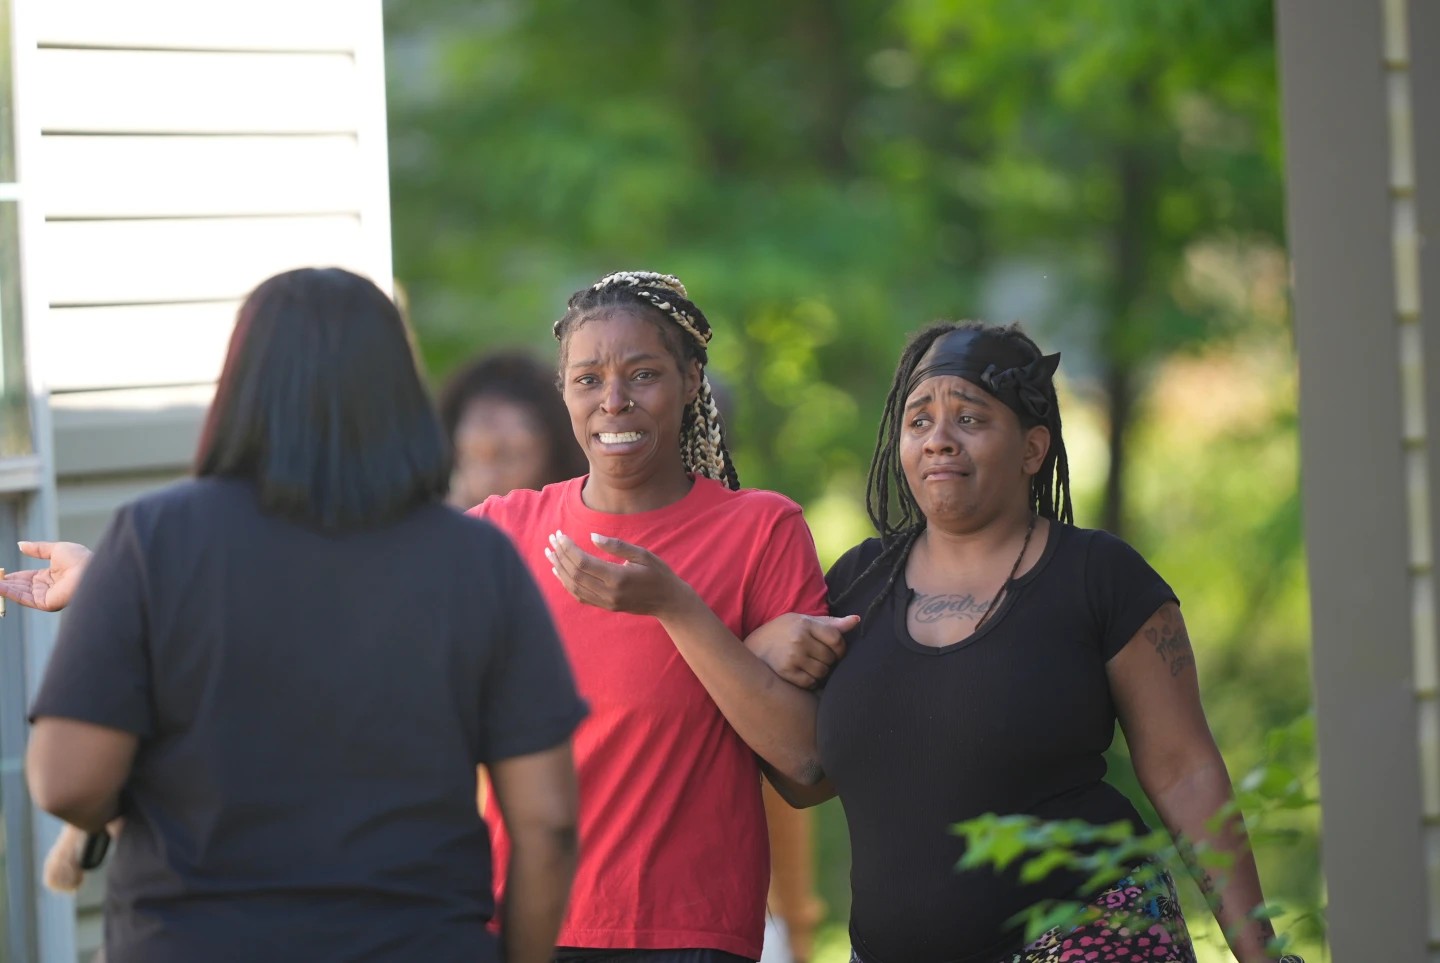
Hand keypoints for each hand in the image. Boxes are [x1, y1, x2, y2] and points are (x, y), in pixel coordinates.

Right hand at [0, 541, 92, 611]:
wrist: (91, 569)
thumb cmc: (79, 559)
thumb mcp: (55, 549)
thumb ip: (38, 549)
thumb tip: (21, 545)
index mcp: (50, 576)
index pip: (26, 577)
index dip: (12, 576)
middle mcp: (47, 587)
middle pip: (20, 586)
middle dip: (5, 583)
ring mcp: (46, 596)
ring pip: (19, 593)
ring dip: (4, 588)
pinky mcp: (46, 603)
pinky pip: (24, 598)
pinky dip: (10, 593)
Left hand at [545, 531, 689, 617]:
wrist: (669, 602)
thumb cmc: (658, 574)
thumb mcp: (643, 554)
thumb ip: (617, 546)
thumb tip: (592, 537)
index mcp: (618, 578)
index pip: (584, 563)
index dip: (569, 548)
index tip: (560, 535)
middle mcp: (609, 593)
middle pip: (575, 574)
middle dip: (561, 555)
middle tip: (552, 539)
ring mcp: (606, 602)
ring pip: (574, 586)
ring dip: (559, 569)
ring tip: (550, 553)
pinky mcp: (605, 606)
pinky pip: (580, 596)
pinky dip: (567, 583)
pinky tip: (559, 571)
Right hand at [745, 612, 858, 688]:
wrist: (753, 647)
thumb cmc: (784, 632)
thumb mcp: (804, 621)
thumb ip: (830, 624)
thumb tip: (857, 620)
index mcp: (805, 624)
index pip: (836, 639)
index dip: (840, 648)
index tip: (836, 651)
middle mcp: (799, 640)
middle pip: (830, 658)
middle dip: (830, 661)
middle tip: (819, 658)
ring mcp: (792, 657)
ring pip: (822, 672)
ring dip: (821, 672)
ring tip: (810, 666)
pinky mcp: (786, 673)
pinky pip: (811, 683)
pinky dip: (811, 681)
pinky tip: (803, 674)